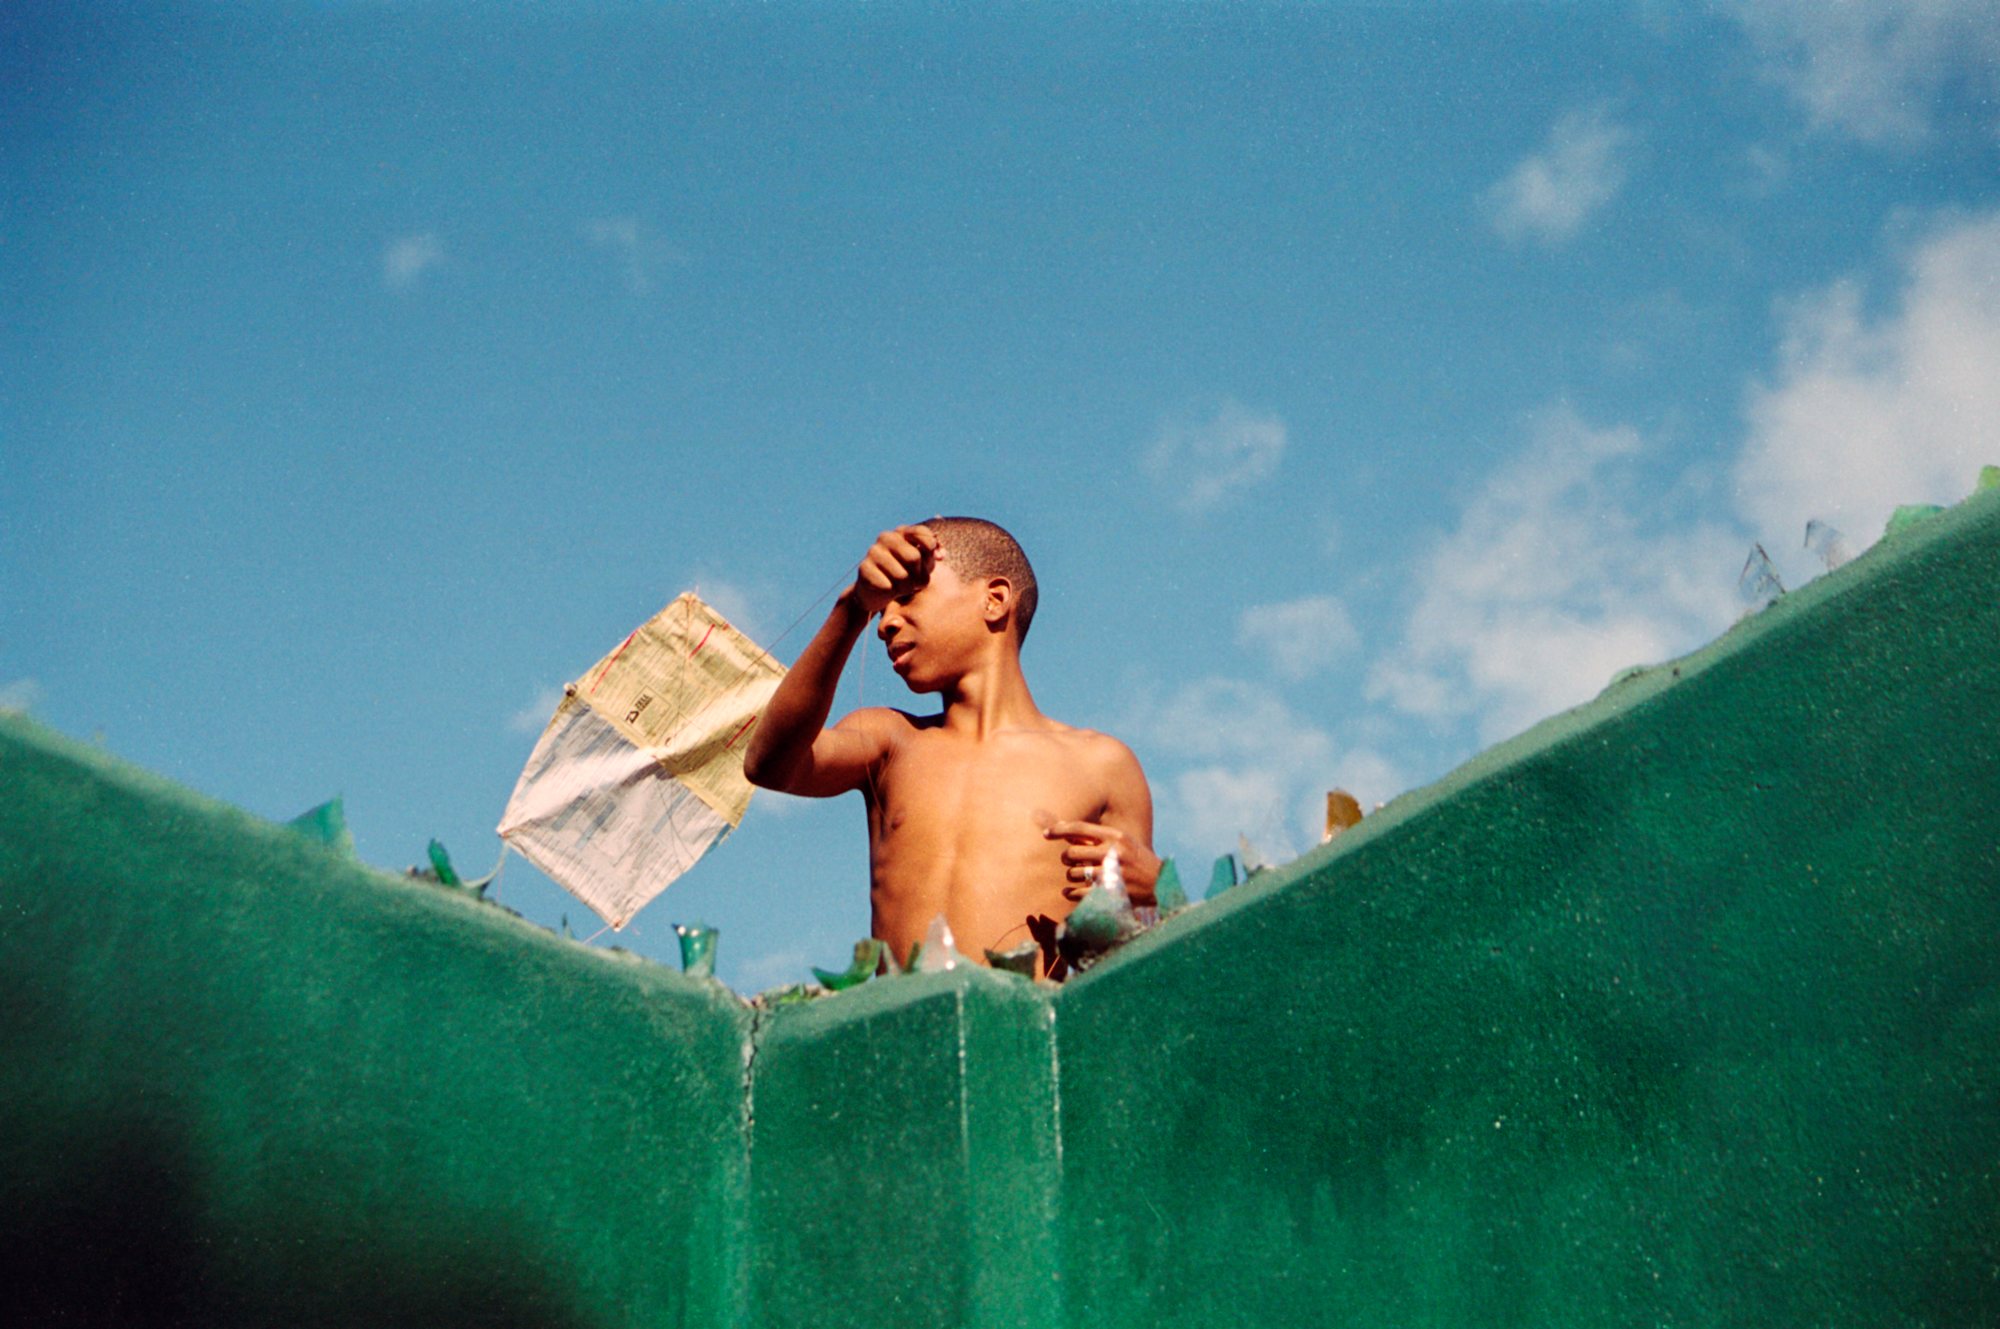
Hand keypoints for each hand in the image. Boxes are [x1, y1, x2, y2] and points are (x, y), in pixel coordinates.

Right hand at [852, 524, 939, 616]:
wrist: (877, 591)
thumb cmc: (905, 574)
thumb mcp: (923, 564)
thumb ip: (933, 555)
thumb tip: (940, 555)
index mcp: (902, 532)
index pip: (924, 535)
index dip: (930, 554)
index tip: (928, 565)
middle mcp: (886, 537)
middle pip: (913, 557)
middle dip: (918, 576)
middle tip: (915, 582)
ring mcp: (873, 551)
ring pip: (901, 576)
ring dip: (906, 588)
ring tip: (902, 587)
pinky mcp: (864, 568)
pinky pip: (888, 586)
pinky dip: (892, 593)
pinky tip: (888, 589)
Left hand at [1045, 820, 1160, 905]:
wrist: (1160, 884)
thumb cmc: (1137, 860)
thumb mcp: (1123, 842)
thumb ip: (1097, 837)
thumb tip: (1066, 829)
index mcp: (1116, 837)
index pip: (1079, 828)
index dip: (1059, 830)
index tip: (1046, 834)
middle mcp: (1113, 853)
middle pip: (1072, 853)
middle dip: (1066, 858)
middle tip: (1070, 860)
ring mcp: (1111, 874)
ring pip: (1073, 873)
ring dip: (1071, 875)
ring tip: (1079, 875)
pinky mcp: (1109, 893)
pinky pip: (1078, 892)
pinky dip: (1070, 892)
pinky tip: (1070, 891)